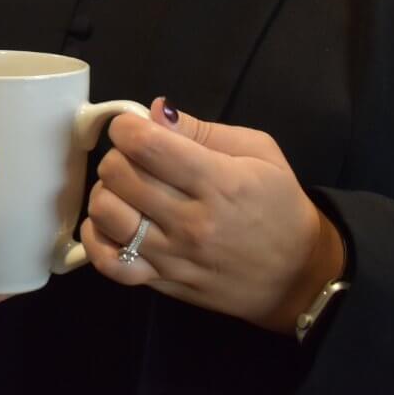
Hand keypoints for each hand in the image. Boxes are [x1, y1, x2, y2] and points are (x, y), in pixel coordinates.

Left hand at [79, 98, 344, 334]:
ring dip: (105, 192)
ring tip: (124, 189)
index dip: (126, 126)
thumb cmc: (280, 206)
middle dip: (117, 155)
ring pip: (107, 214)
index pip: (146, 144)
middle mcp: (191, 222)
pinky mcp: (162, 283)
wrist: (298, 276)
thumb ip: (202, 130)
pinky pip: (109, 263)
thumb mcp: (259, 152)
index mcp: (218, 182)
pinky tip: (109, 223)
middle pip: (118, 175)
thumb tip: (155, 111)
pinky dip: (95, 239)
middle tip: (135, 158)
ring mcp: (173, 257)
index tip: (133, 127)